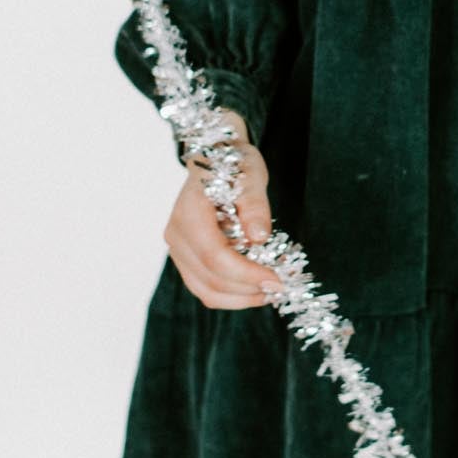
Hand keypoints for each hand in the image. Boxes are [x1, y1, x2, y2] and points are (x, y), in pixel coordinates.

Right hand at [165, 109, 278, 308]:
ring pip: (205, 290)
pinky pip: (204, 287)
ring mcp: (178, 250)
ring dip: (240, 298)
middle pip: (210, 279)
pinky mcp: (185, 259)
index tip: (277, 279)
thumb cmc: (233, 165)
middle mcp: (177, 235)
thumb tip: (259, 237)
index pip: (215, 256)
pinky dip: (230, 294)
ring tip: (271, 291)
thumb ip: (254, 205)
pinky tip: (255, 288)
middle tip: (281, 287)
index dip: (246, 274)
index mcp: (189, 214)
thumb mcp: (251, 176)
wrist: (213, 159)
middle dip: (248, 289)